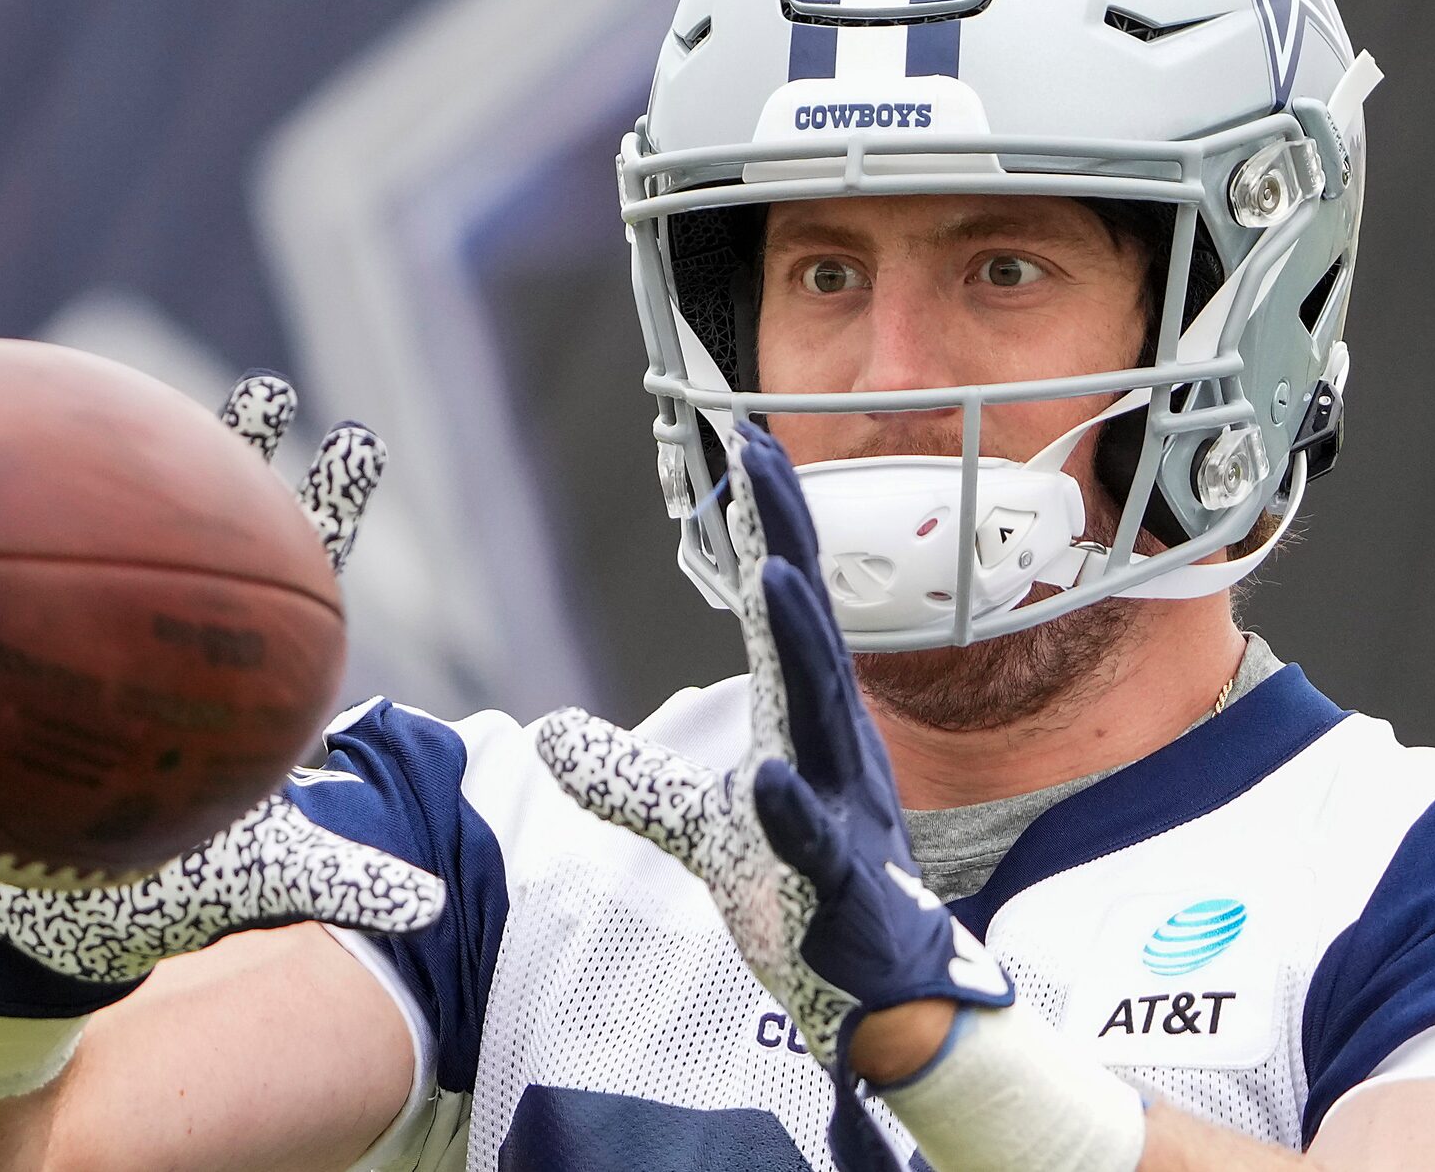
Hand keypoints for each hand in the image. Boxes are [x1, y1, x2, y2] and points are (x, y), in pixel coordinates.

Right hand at [0, 373, 441, 1019]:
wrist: (42, 928)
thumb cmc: (156, 900)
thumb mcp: (256, 882)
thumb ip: (338, 877)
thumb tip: (431, 901)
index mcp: (246, 673)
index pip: (302, 571)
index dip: (328, 501)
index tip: (354, 434)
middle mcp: (181, 644)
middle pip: (222, 530)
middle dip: (241, 453)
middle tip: (261, 385)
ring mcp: (102, 647)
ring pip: (126, 541)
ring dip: (132, 467)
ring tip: (132, 398)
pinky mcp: (29, 667)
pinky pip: (30, 595)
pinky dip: (21, 547)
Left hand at [534, 423, 1010, 1166]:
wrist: (883, 996)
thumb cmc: (807, 892)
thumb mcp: (701, 833)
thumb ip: (632, 779)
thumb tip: (551, 733)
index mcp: (800, 724)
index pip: (779, 607)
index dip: (765, 525)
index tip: (744, 438)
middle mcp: (829, 748)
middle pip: (805, 627)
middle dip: (786, 539)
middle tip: (761, 456)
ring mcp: (844, 812)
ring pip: (823, 714)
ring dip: (803, 642)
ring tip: (777, 576)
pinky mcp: (845, 885)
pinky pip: (817, 842)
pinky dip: (791, 810)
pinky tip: (766, 776)